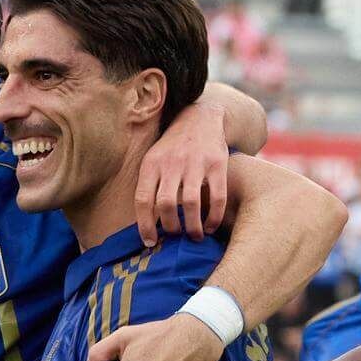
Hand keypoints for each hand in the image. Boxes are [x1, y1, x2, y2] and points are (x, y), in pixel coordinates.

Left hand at [135, 100, 228, 241]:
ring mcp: (195, 163)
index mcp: (152, 163)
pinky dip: (213, 217)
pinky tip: (210, 226)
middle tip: (175, 235)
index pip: (142, 199)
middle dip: (170, 227)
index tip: (150, 242)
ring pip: (190, 202)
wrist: (201, 117)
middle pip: (165, 203)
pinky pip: (216, 197)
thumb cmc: (173, 148)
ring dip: (192, 227)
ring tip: (194, 236)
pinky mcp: (217, 164)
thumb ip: (149, 185)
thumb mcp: (154, 159)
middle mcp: (172, 162)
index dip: (145, 225)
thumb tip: (146, 225)